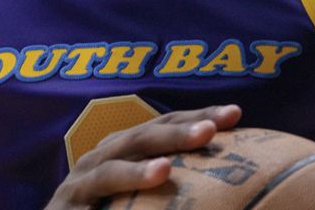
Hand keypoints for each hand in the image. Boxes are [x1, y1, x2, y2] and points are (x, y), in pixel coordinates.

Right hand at [44, 104, 241, 208]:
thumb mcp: (143, 194)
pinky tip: (117, 205)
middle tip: (209, 130)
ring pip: (108, 174)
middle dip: (174, 133)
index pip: (164, 126)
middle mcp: (101, 160)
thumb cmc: (110, 209)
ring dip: (136, 171)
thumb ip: (176, 184)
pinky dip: (101, 207)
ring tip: (165, 171)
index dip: (197, 116)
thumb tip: (231, 176)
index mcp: (125, 151)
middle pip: (140, 140)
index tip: (235, 114)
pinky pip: (86, 209)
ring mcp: (78, 185)